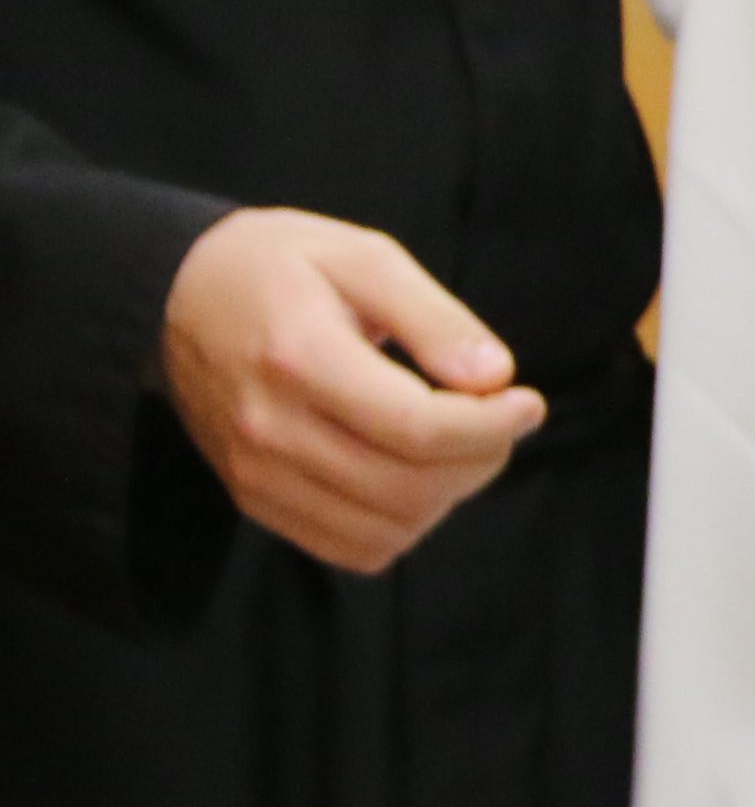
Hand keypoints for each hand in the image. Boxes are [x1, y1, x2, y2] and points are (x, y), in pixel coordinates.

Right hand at [161, 209, 546, 575]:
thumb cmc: (281, 266)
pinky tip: (414, 474)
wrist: (177, 296)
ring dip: (447, 496)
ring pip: (387, 528)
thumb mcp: (365, 258)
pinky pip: (349, 548)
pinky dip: (402, 525)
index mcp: (299, 358)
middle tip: (499, 419)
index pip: (418, 428)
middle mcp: (269, 427)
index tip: (526, 402)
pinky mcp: (252, 498)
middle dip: (481, 459)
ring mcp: (255, 472)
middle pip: (409, 487)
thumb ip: (435, 319)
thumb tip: (497, 378)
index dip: (493, 427)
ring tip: (458, 443)